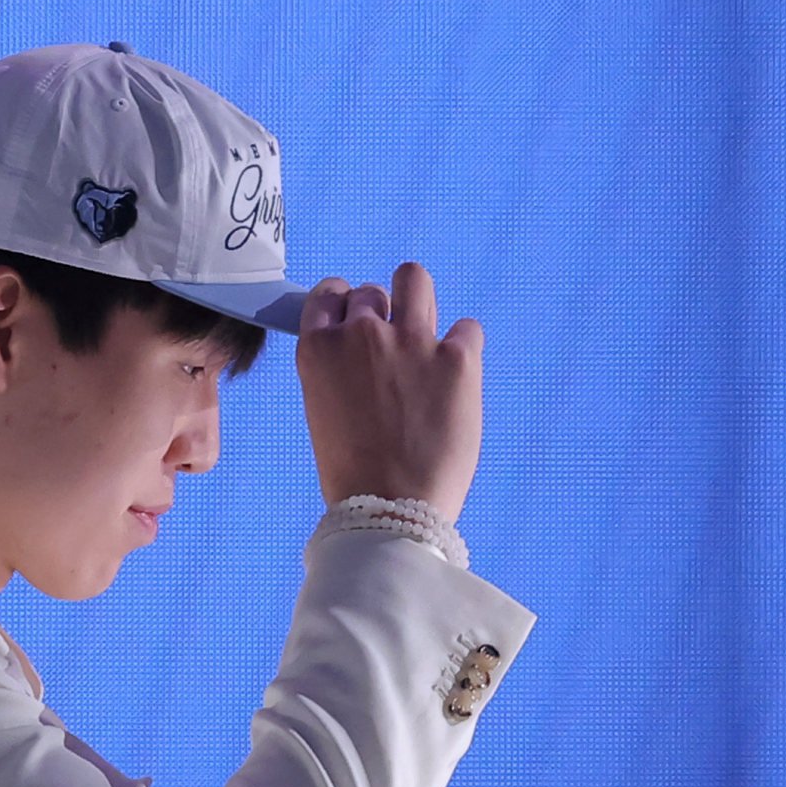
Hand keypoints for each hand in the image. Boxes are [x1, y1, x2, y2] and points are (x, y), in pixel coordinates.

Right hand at [295, 261, 481, 520]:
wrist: (392, 505)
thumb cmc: (351, 472)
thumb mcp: (323, 411)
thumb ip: (338, 371)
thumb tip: (361, 356)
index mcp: (319, 350)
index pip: (328, 295)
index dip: (342, 303)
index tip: (351, 318)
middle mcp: (361, 334)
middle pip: (371, 292)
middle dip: (380, 312)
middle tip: (390, 347)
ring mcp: (411, 341)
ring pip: (414, 280)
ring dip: (416, 298)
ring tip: (423, 332)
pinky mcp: (457, 358)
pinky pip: (466, 328)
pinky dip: (462, 347)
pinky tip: (456, 377)